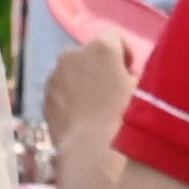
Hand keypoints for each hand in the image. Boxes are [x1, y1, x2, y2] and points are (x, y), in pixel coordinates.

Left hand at [43, 34, 137, 158]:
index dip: (124, 54)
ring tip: (95, 108)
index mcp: (101, 47)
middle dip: (99, 67)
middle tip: (112, 92)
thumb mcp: (144, 90)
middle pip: (89, 54)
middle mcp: (73, 54)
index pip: (115, 37)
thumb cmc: (126, 117)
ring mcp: (54, 76)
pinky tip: (80, 118)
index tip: (130, 74)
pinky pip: (61, 91)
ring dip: (83, 82)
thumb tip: (128, 76)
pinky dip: (69, 98)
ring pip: (72, 72)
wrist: (92, 151)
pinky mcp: (43, 98)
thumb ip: (136, 74)